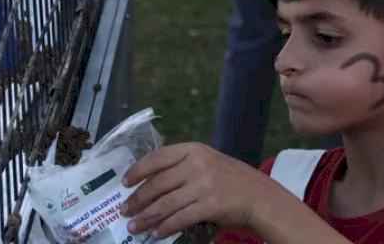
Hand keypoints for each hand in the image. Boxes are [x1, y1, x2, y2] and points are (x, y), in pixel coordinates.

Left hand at [120, 143, 273, 237]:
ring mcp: (204, 186)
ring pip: (165, 204)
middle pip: (158, 183)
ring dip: (146, 217)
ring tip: (134, 226)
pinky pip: (180, 218)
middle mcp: (197, 165)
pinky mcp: (210, 206)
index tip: (125, 183)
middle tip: (124, 210)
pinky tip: (156, 233)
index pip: (158, 158)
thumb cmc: (230, 179)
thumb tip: (148, 184)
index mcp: (194, 150)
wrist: (259, 195)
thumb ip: (181, 168)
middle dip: (138, 199)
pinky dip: (165, 227)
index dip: (138, 171)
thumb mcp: (206, 162)